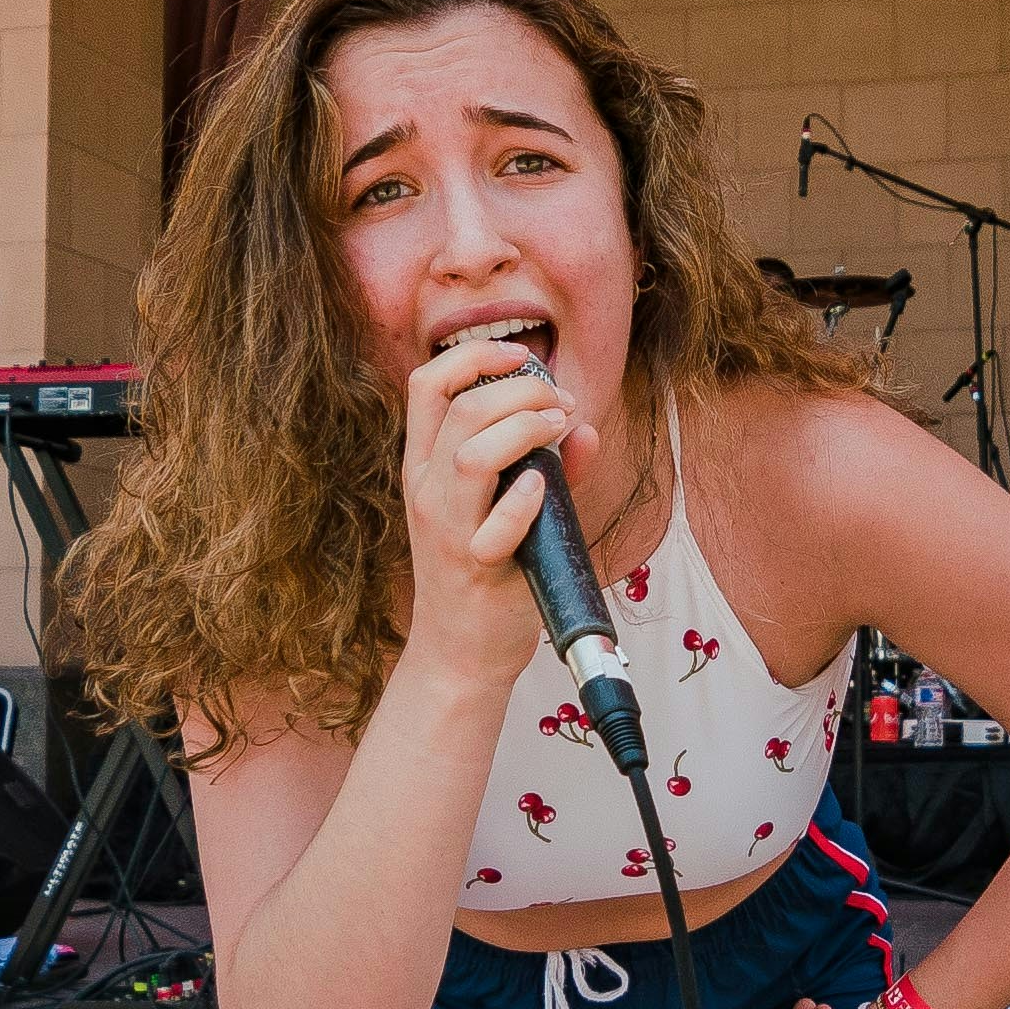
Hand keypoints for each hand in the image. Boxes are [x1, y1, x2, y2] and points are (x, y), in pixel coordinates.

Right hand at [398, 331, 588, 687]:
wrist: (459, 653)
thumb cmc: (486, 575)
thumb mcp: (506, 508)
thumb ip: (547, 466)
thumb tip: (584, 428)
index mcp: (425, 465)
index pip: (427, 384)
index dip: (474, 355)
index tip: (522, 356)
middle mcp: (427, 490)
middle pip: (460, 408)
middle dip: (520, 389)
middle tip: (560, 403)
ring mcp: (445, 529)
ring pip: (470, 455)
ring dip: (523, 429)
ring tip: (558, 428)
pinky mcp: (473, 569)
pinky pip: (494, 528)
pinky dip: (524, 501)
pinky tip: (545, 488)